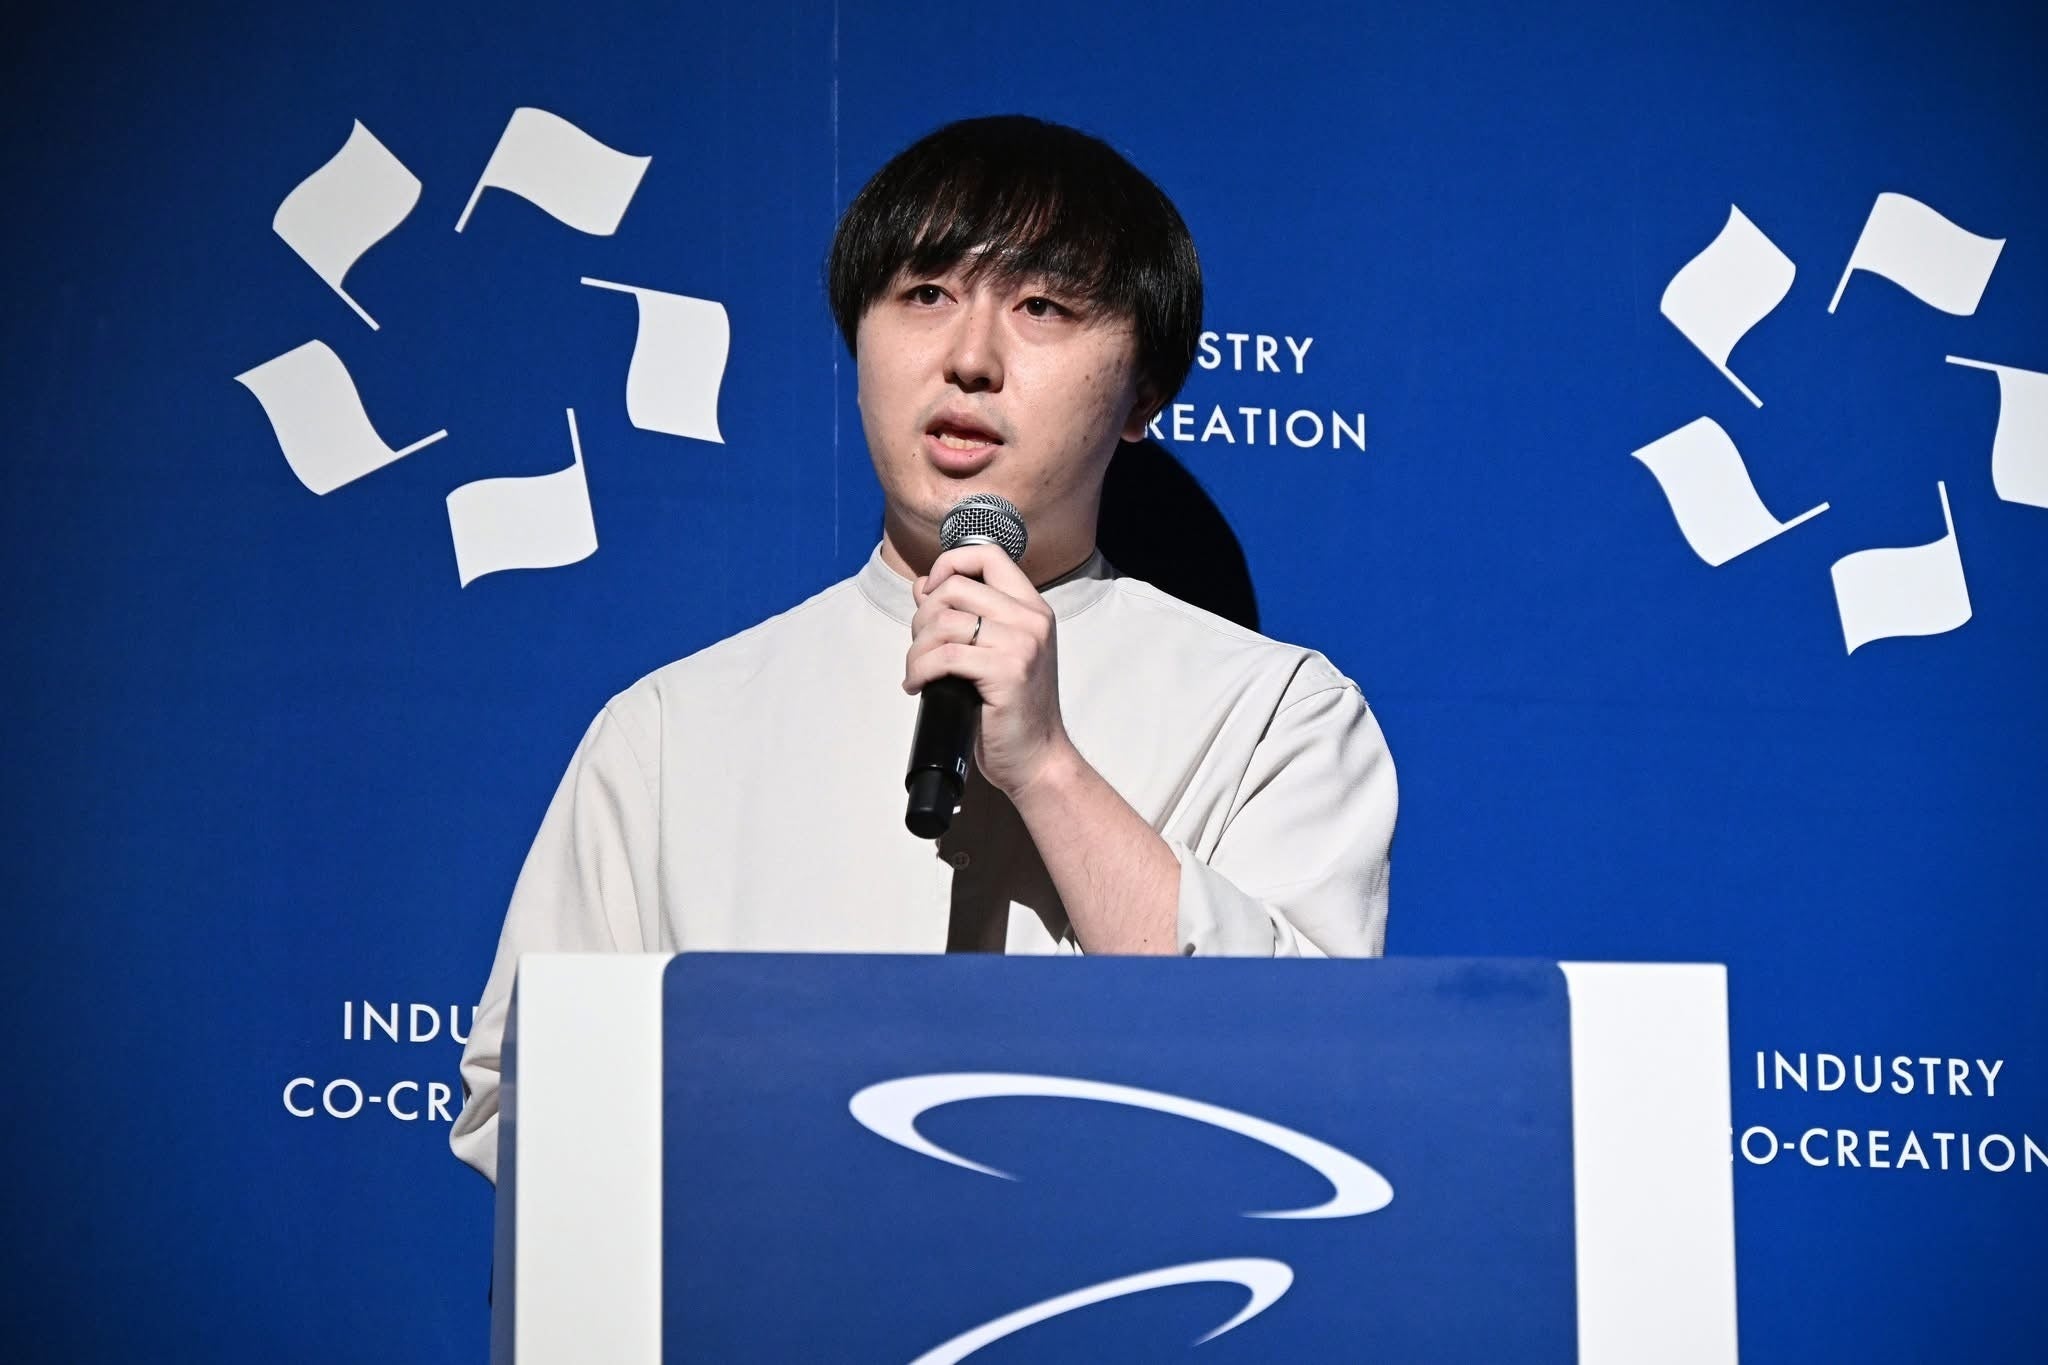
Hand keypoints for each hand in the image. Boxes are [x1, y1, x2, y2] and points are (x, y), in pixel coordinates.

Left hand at [904, 543, 1074, 796]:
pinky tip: (918, 686)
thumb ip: (964, 614)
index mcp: (1032, 608)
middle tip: (921, 649)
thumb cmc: (1012, 709)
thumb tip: (923, 585)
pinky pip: (944, 656)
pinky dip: (919, 670)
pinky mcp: (1007, 672)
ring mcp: (1022, 644)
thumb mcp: (994, 652)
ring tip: (917, 672)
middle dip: (922, 618)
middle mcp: (1031, 619)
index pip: (987, 554)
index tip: (930, 593)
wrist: (1037, 758)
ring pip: (943, 622)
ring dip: (916, 649)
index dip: (948, 565)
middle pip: (954, 587)